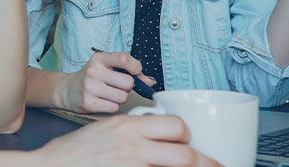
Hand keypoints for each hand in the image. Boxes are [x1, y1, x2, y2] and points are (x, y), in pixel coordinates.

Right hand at [36, 114, 221, 166]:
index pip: (174, 125)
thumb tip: (155, 137)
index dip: (187, 136)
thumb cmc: (74, 151)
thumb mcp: (104, 129)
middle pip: (185, 154)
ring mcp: (131, 165)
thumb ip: (131, 131)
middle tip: (214, 165)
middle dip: (204, 162)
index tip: (190, 142)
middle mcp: (133, 146)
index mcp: (128, 126)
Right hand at [62, 51, 154, 112]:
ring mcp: (90, 88)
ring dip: (120, 98)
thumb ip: (129, 71)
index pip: (124, 59)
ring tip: (109, 94)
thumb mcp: (107, 67)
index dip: (136, 67)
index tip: (135, 72)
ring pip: (123, 97)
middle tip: (117, 85)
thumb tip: (150, 81)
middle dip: (127, 86)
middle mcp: (94, 71)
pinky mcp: (89, 103)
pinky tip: (103, 101)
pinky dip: (112, 106)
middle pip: (128, 83)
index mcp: (99, 58)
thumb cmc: (93, 77)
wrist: (68, 89)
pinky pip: (114, 107)